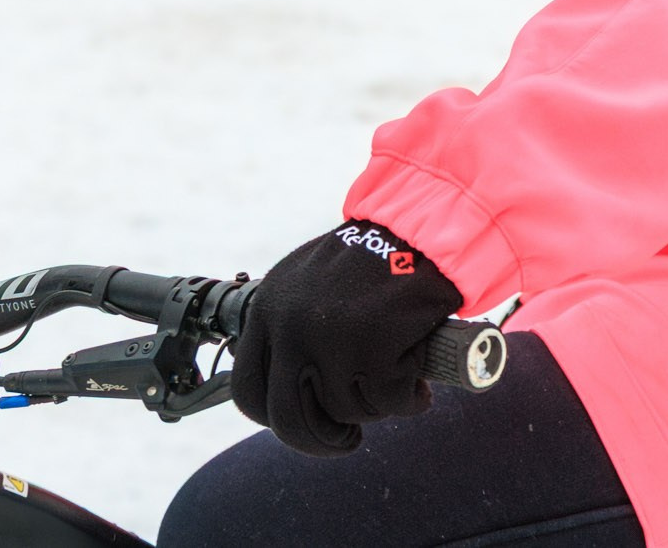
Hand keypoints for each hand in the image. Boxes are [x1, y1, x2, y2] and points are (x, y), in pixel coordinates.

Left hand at [230, 220, 461, 455]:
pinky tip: (418, 385)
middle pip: (288, 419)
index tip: (304, 423)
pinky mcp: (373, 346)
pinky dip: (409, 399)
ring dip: (376, 407)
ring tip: (395, 379)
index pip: (248, 389)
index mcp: (268, 309)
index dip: (275, 417)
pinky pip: (389, 402)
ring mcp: (329, 338)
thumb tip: (290, 391)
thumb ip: (289, 332)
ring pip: (345, 413)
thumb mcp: (307, 285)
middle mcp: (290, 326)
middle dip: (321, 440)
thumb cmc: (371, 260)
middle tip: (346, 439)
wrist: (420, 229)